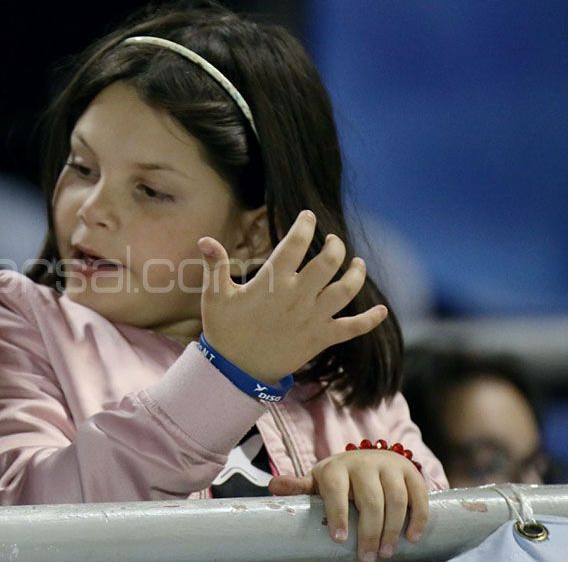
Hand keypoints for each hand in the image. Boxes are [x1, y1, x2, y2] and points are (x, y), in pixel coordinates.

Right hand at [198, 210, 386, 383]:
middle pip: (328, 262)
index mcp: (273, 282)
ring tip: (357, 263)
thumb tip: (205, 240)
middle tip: (333, 240)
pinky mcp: (321, 338)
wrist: (236, 370)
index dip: (304, 225)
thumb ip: (215, 266)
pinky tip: (382, 311)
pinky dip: (370, 320)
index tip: (307, 217)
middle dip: (335, 245)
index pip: (295, 243)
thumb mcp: (215, 296)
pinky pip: (352, 328)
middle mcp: (297, 296)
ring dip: (356, 273)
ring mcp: (312, 318)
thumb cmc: (224, 330)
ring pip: (346, 289)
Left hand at [269, 450, 427, 559]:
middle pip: (370, 499)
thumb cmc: (339, 479)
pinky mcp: (410, 471)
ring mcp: (389, 465)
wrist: (370, 459)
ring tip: (387, 552)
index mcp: (336, 468)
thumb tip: (272, 487)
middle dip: (370, 531)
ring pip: (395, 498)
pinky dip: (418, 517)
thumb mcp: (318, 482)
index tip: (339, 540)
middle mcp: (363, 462)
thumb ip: (299, 487)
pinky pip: (418, 495)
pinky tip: (413, 538)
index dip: (338, 514)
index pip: (336, 490)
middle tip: (368, 557)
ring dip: (393, 529)